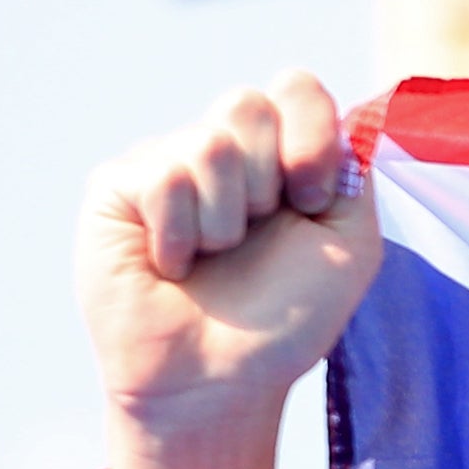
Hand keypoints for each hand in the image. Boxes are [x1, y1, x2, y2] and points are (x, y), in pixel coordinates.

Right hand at [82, 74, 378, 468]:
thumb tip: (319, 109)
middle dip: (266, 184)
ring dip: (226, 220)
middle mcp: (221, 150)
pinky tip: (173, 264)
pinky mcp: (117, 185)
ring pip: (209, 143)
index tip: (310, 202)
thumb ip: (351, 172)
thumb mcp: (349, 245)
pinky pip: (164, 177)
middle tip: (254, 238)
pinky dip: (181, 233)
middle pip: (247, 103)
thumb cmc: (285, 319)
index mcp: (279, 156)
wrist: (221, 379)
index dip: (311, 138)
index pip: (296, 89)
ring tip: (213, 258)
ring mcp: (166, 162)